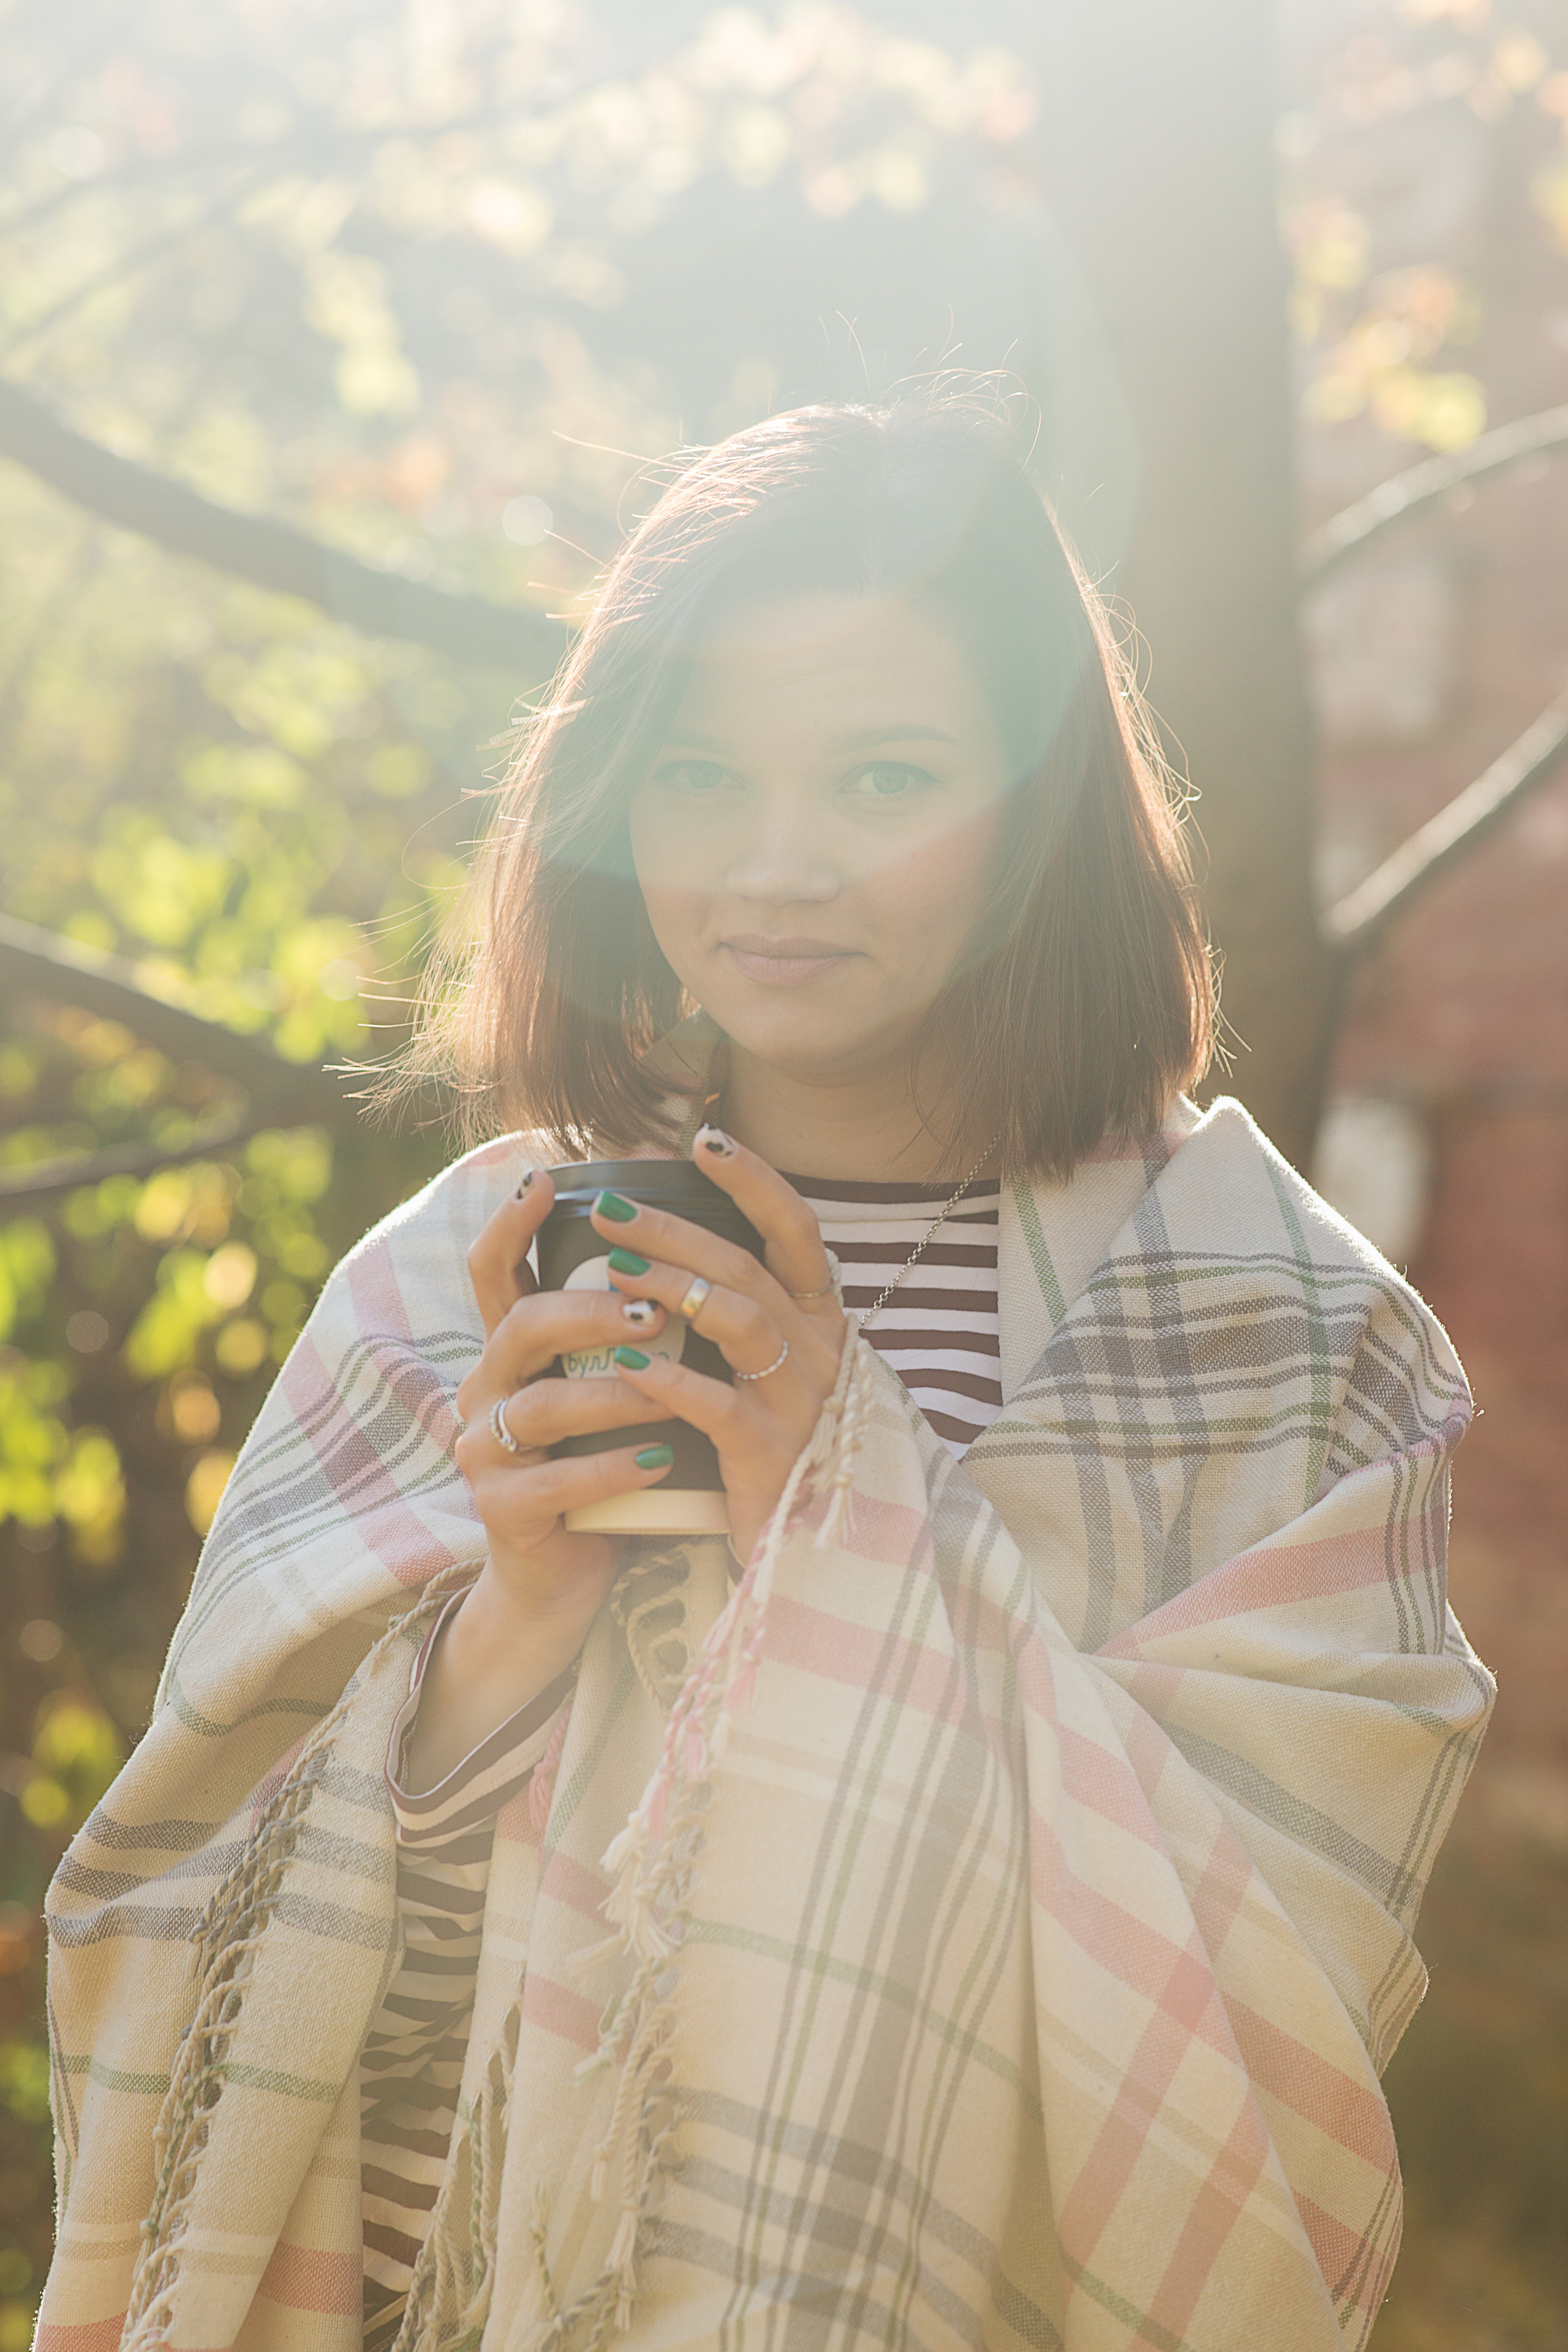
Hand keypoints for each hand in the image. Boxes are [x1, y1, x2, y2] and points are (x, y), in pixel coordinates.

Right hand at [407, 1168, 687, 1787]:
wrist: (569, 1580)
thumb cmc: (606, 1469)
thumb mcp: (613, 1392)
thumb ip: (627, 1334)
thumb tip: (681, 1254)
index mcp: (514, 1354)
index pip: (497, 1270)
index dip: (511, 1220)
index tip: (548, 1174)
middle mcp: (487, 1392)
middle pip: (520, 1326)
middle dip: (589, 1310)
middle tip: (654, 1309)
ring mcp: (486, 1454)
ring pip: (538, 1405)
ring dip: (612, 1394)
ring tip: (669, 1387)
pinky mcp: (502, 1513)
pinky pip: (554, 1482)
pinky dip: (612, 1468)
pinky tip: (660, 1463)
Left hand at [590, 1122, 848, 1560]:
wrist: (802, 1551)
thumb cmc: (772, 1446)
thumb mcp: (769, 1370)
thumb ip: (739, 1309)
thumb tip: (671, 1243)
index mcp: (818, 1321)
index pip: (797, 1230)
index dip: (754, 1180)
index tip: (704, 1139)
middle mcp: (818, 1351)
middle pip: (745, 1267)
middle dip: (673, 1230)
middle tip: (607, 1207)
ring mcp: (799, 1401)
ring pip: (735, 1320)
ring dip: (668, 1289)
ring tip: (609, 1270)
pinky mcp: (770, 1454)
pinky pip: (716, 1404)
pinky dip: (665, 1380)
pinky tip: (619, 1363)